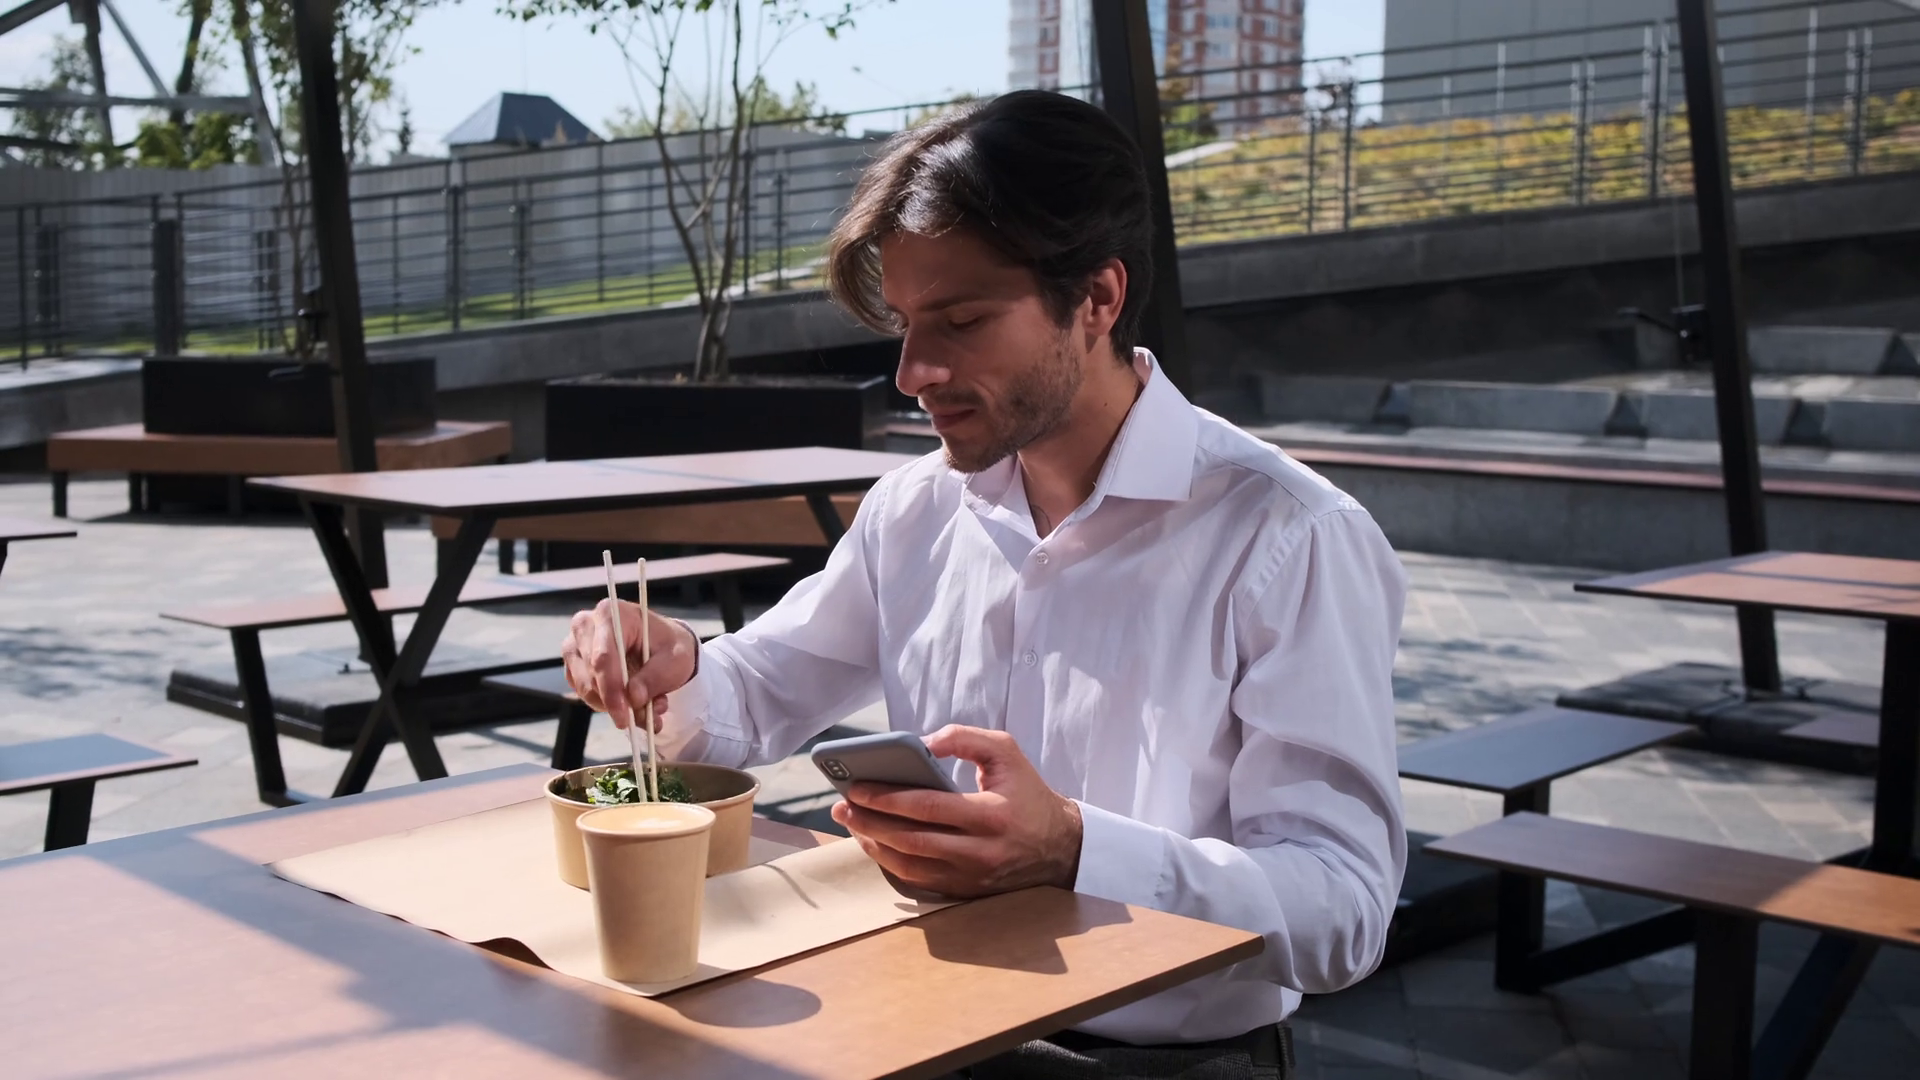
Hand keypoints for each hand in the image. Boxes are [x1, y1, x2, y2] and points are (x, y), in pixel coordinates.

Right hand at [559, 599, 698, 730]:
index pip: (603, 656)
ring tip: (644, 707)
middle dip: (615, 702)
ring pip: (585, 687)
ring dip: (613, 705)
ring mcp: (576, 645)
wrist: (663, 646)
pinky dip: (606, 704)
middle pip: (590, 674)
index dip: (611, 689)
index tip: (624, 715)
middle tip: (641, 718)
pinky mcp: (574, 665)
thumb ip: (655, 678)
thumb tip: (633, 698)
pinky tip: (628, 700)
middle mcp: (586, 626)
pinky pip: (583, 693)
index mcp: (612, 614)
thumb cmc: (669, 646)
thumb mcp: (675, 660)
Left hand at [830, 725, 1082, 898]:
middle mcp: (980, 851)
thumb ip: (964, 738)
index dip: (888, 798)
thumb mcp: (1006, 752)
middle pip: (912, 840)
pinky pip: (919, 880)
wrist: (1061, 846)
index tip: (857, 787)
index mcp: (991, 815)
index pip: (928, 807)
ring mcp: (971, 877)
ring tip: (851, 823)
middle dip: (870, 822)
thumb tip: (921, 744)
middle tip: (841, 807)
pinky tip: (874, 843)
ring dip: (874, 844)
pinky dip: (891, 862)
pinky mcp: (966, 891)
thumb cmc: (1028, 794)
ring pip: (910, 865)